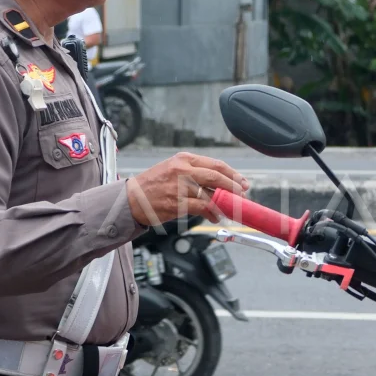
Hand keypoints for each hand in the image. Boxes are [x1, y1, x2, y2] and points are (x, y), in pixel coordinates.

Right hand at [126, 152, 248, 225]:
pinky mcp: (177, 204)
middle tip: (243, 195)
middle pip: (217, 177)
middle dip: (234, 187)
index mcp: (184, 159)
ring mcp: (179, 187)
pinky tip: (216, 217)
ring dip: (225, 204)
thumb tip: (222, 184)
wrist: (131, 199)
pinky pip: (202, 208)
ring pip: (211, 194)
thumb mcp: (174, 169)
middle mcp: (183, 171)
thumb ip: (196, 173)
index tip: (243, 182)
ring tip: (230, 209)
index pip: (216, 165)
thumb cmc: (154, 184)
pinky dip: (213, 213)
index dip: (233, 175)